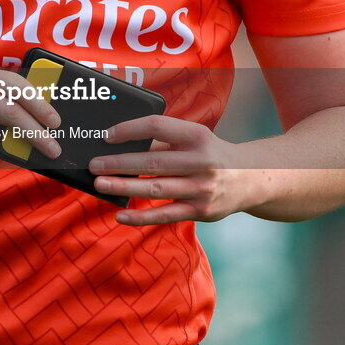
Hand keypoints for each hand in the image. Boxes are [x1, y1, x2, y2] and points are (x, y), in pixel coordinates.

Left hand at [88, 115, 246, 225]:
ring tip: (100, 185)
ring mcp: (202, 188)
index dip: (130, 129)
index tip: (107, 136)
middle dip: (120, 164)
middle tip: (94, 165)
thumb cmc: (209, 153)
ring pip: (156, 189)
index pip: (158, 127)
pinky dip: (140, 217)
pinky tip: (120, 215)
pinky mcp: (201, 211)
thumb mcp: (193, 138)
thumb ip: (163, 141)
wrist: (249, 179)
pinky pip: (165, 215)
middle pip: (153, 162)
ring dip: (124, 188)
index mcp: (196, 136)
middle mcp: (201, 161)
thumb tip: (120, 146)